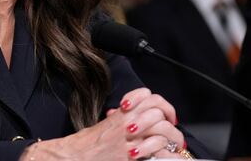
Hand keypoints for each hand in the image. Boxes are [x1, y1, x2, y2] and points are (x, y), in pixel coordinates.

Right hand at [18, 88, 185, 159]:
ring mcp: (130, 139)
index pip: (147, 96)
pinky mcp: (132, 155)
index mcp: (120, 113)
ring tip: (175, 147)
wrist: (75, 156)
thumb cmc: (86, 144)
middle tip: (174, 132)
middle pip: (158, 111)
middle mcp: (127, 122)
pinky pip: (159, 151)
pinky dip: (169, 155)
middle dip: (171, 122)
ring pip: (162, 129)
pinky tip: (170, 158)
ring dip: (173, 138)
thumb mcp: (104, 125)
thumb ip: (120, 119)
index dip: (161, 104)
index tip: (166, 114)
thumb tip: (131, 117)